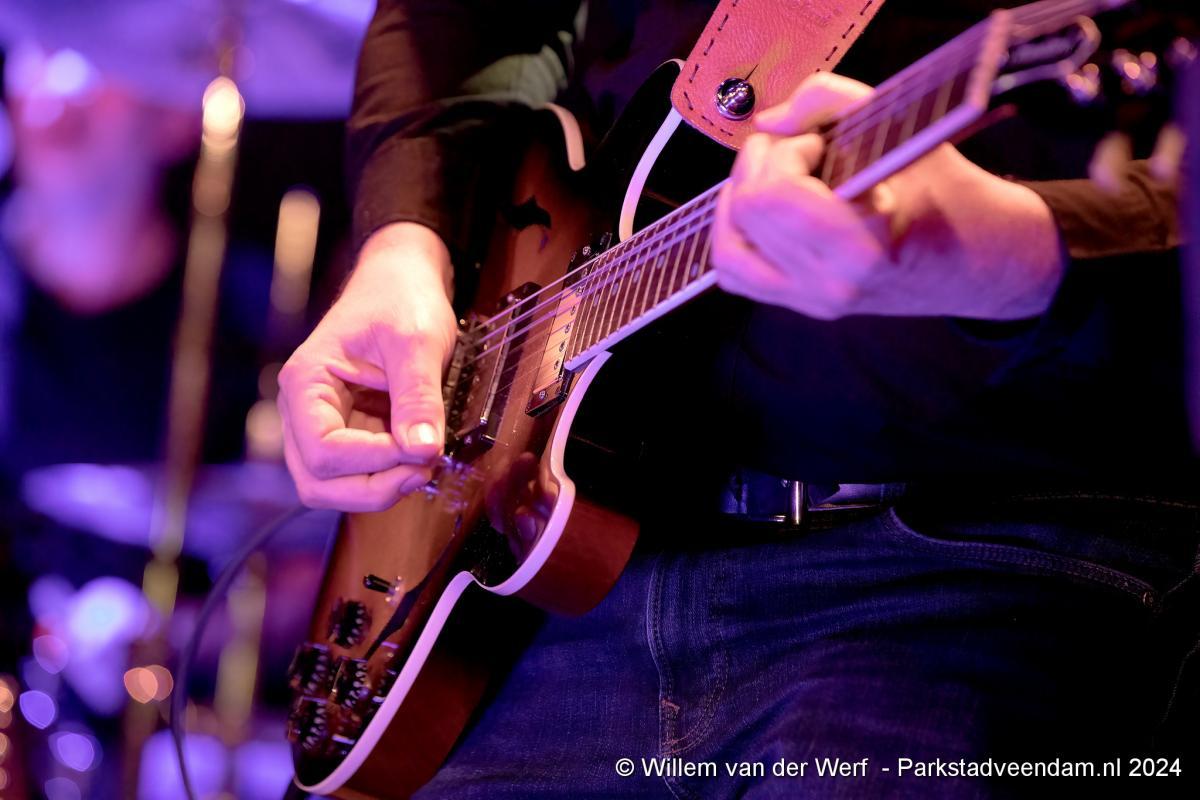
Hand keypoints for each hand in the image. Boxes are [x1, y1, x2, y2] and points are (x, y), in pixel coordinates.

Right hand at [278, 222, 457, 510]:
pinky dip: (386, 477)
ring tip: (423, 465)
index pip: (323, 451)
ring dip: (379, 489)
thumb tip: (423, 450)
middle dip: (373, 488)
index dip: (374, 461)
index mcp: (306, 383)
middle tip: (424, 469)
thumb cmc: (400, 299)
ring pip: (332, 488)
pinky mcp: (346, 432)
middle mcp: (303, 411)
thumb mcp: (417, 341)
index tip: (420, 449)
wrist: (400, 280)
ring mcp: (321, 425)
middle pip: (318, 483)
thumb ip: (418, 395)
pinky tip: (418, 456)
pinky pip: (355, 474)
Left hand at [712, 73, 1064, 319]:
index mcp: (860, 247)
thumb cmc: (945, 193)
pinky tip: (765, 212)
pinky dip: (736, 237)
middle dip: (761, 165)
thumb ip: (830, 101)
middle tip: (799, 152)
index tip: (817, 142)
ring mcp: (811, 302)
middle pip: (744, 212)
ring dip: (740, 201)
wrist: (974, 259)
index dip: (785, 152)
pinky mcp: (800, 306)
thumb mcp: (902, 129)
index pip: (773, 194)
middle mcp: (829, 284)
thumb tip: (769, 120)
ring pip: (726, 250)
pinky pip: (735, 275)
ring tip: (775, 178)